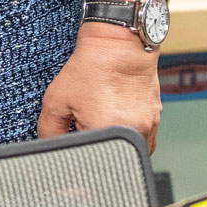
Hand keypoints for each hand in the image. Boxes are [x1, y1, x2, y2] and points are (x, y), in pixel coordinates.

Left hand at [37, 25, 161, 149]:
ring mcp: (148, 129)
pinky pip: (141, 140)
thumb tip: (50, 146)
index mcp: (107, 131)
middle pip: (110, 155)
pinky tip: (115, 115)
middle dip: (95, 143)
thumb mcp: (56, 99)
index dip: (78, 149)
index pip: (90, 160)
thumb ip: (50, 129)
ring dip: (112, 139)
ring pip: (127, 150)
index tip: (73, 134)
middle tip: (86, 119)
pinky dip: (126, 133)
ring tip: (102, 113)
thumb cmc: (89, 68)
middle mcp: (133, 134)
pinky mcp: (155, 122)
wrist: (118, 46)